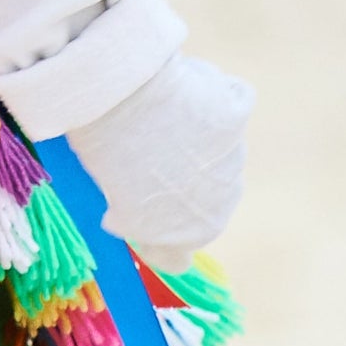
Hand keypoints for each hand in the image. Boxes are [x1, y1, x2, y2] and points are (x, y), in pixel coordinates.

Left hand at [63, 51, 252, 261]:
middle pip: (203, 203)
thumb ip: (130, 215)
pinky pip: (230, 107)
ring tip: (161, 116)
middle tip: (148, 155)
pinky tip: (186, 88)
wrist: (124, 99)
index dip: (155, 236)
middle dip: (182, 184)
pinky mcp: (238, 116)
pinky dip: (214, 100)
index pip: (175, 257)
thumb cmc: (106, 154)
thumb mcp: (113, 200)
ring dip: (199, 144)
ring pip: (219, 157)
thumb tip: (119, 217)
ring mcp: (233, 157)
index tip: (138, 214)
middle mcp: (219, 204)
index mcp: (182, 236)